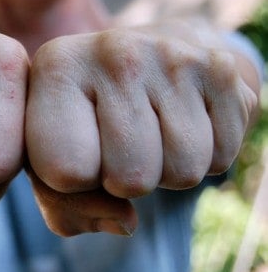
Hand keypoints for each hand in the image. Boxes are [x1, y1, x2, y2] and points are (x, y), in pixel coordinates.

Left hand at [26, 24, 257, 235]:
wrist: (142, 61)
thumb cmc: (88, 120)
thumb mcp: (49, 161)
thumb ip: (62, 205)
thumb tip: (123, 222)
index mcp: (55, 69)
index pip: (66, 171)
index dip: (76, 181)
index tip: (79, 150)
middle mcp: (111, 50)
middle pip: (130, 180)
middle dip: (125, 179)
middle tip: (120, 143)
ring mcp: (169, 55)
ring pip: (181, 172)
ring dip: (166, 169)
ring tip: (151, 130)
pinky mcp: (219, 68)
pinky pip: (221, 157)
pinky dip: (204, 155)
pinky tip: (181, 121)